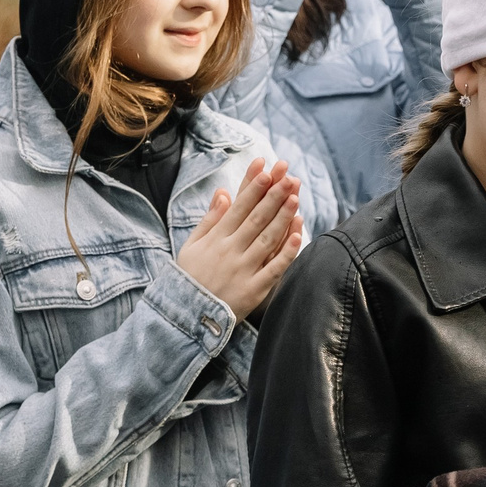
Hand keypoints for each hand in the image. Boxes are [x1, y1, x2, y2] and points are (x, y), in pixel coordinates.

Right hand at [174, 159, 302, 319]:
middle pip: (255, 220)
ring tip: (295, 198)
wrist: (187, 315)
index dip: (253, 189)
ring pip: (267, 240)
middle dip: (272, 197)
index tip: (266, 171)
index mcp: (215, 239)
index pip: (238, 209)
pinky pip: (273, 268)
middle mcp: (230, 251)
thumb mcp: (192, 246)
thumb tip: (222, 192)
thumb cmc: (190, 276)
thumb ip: (210, 219)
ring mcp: (243, 270)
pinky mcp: (254, 289)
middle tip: (288, 177)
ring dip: (282, 218)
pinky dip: (286, 252)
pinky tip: (298, 235)